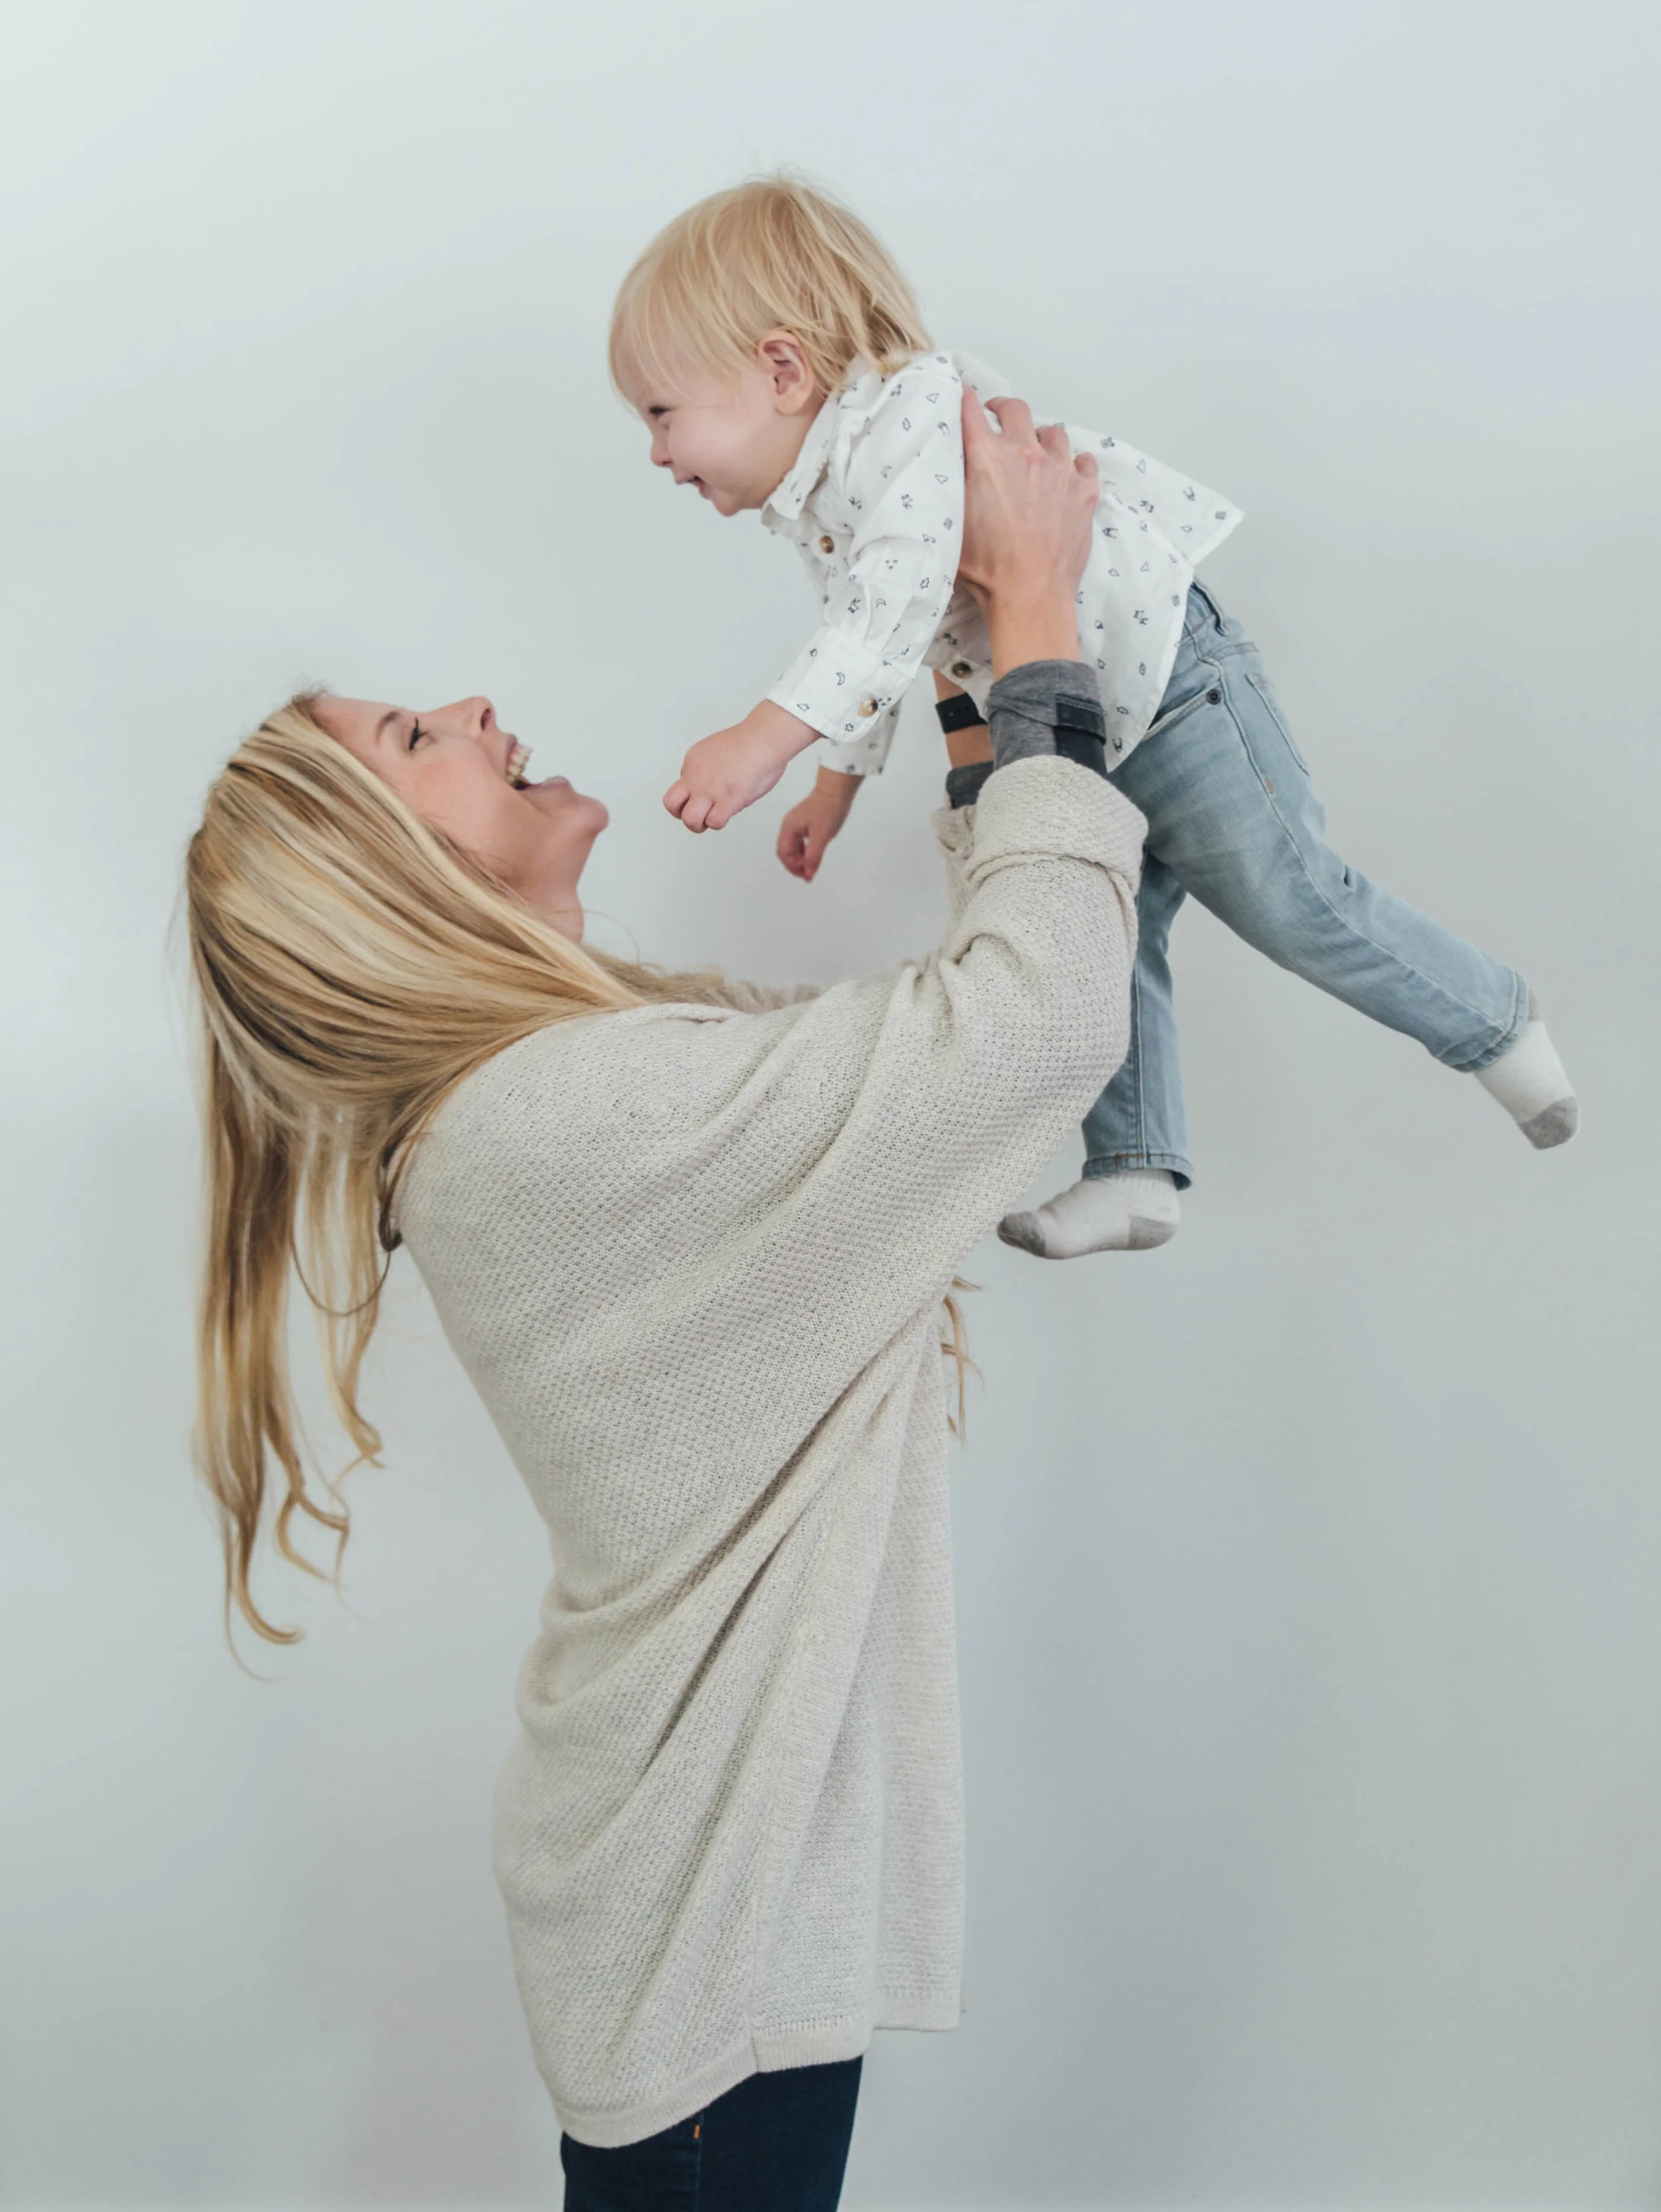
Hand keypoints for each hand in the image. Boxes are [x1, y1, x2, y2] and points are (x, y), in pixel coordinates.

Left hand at [664, 701, 815, 832]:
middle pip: (671, 805)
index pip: (678, 788)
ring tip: (714, 817)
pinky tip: (730, 811)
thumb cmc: (750, 742)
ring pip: (689, 819)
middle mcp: (696, 777)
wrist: (763, 738)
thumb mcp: (714, 748)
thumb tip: (711, 782)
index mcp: (692, 762)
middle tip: (700, 814)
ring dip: (700, 824)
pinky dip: (720, 822)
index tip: (703, 797)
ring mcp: (710, 789)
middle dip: (683, 815)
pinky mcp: (727, 799)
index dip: (688, 798)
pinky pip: (714, 823)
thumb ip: (706, 767)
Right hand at [777, 766, 860, 880]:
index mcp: (789, 828)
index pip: (783, 853)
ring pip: (793, 847)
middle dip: (795, 865)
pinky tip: (814, 857)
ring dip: (800, 860)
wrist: (836, 790)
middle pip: (785, 851)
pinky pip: (800, 842)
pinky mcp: (805, 823)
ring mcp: (796, 824)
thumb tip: (809, 873)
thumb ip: (813, 856)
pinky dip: (805, 852)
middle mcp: (789, 826)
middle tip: (808, 876)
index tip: (806, 876)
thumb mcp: (821, 836)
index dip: (793, 867)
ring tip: (812, 869)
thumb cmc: (828, 811)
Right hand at [957, 388, 1097, 673]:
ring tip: (1037, 452)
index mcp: (988, 458)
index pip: (972, 412)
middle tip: (998, 418)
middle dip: (1003, 409)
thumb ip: (954, 485)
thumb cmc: (986, 567)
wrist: (1030, 593)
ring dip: (1042, 438)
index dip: (966, 400)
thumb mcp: (953, 523)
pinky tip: (1068, 474)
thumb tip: (952, 464)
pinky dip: (1075, 463)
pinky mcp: (1085, 491)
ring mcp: (1061, 470)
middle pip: (1016, 409)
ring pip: (1054, 433)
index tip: (964, 395)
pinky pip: (1085, 461)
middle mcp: (1026, 454)